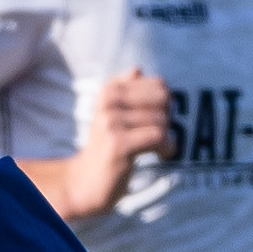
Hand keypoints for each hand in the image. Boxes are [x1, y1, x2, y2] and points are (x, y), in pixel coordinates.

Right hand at [23, 70, 172, 218]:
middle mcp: (108, 102)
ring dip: (166, 138)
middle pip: (162, 99)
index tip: (156, 119)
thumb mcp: (112, 114)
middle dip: (167, 118)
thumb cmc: (105, 147)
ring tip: (156, 148)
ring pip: (161, 120)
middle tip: (157, 134)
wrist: (85, 182)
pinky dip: (166, 148)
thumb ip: (125, 90)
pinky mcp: (117, 143)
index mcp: (109, 90)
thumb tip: (137, 69)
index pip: (159, 84)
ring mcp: (111, 121)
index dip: (164, 104)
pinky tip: (160, 155)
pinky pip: (158, 137)